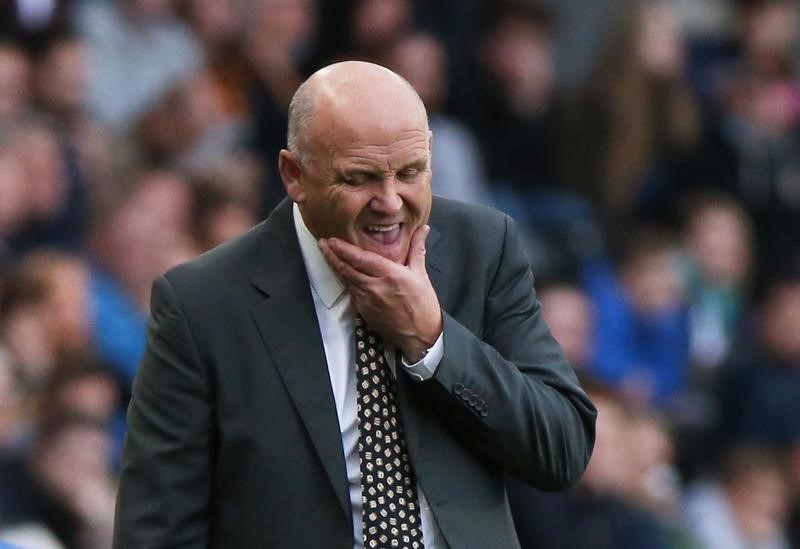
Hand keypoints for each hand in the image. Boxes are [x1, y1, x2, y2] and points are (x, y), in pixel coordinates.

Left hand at [319, 225, 441, 361]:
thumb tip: (423, 229)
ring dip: (336, 267)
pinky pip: (352, 293)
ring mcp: (367, 300)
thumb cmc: (423, 305)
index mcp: (390, 274)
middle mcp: (375, 286)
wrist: (420, 336)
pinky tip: (342, 275)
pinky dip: (346, 282)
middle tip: (322, 244)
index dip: (344, 249)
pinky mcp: (364, 312)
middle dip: (332, 255)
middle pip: (346, 268)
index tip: (332, 240)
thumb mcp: (421, 274)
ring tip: (328, 255)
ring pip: (346, 280)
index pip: (360, 258)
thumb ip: (417, 249)